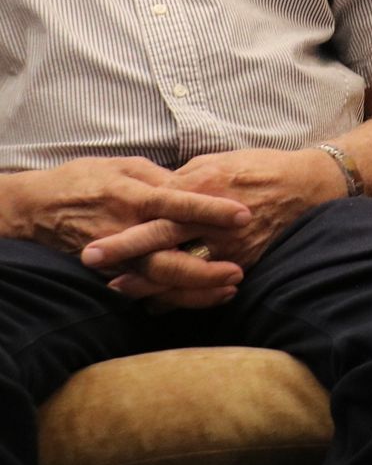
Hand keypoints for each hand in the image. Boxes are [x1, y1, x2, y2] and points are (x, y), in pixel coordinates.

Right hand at [0, 156, 251, 309]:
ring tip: (229, 289)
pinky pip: (143, 291)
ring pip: (158, 281)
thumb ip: (163, 178)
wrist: (33, 207)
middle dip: (206, 268)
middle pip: (169, 256)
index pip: (178, 204)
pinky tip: (200, 297)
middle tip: (239, 271)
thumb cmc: (84, 179)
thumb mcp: (125, 167)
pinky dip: (172, 297)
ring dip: (194, 289)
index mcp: (133, 196)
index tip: (244, 215)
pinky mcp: (106, 272)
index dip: (212, 210)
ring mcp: (114, 257)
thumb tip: (198, 186)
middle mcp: (125, 230)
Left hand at [81, 147, 340, 299]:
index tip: (93, 238)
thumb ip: (183, 180)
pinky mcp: (244, 260)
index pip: (155, 210)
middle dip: (124, 252)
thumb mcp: (218, 162)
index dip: (124, 227)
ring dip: (147, 282)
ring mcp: (229, 243)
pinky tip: (157, 300)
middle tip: (90, 260)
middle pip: (161, 241)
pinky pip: (206, 283)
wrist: (308, 186)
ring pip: (181, 269)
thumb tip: (154, 193)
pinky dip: (180, 294)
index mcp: (204, 188)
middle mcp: (213, 219)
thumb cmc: (260, 167)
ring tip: (119, 289)